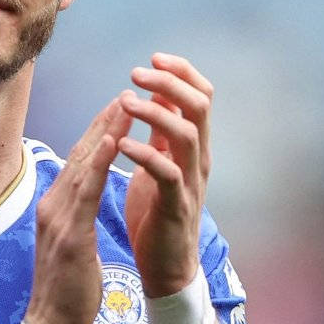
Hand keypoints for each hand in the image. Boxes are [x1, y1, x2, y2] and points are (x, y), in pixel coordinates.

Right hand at [23, 98, 131, 323]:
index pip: (79, 164)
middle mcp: (53, 207)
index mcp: (55, 209)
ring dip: (105, 133)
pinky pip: (87, 194)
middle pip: (80, 156)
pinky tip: (112, 143)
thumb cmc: (68, 291)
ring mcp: (58, 220)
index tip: (117, 109)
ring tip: (125, 105)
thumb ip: (75, 220)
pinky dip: (98, 165)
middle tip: (125, 93)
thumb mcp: (72, 246)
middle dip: (103, 123)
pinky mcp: (70, 236)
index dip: (97, 135)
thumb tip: (83, 204)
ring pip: (83, 166)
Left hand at [119, 53, 212, 296]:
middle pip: (200, 107)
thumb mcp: (159, 162)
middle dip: (170, 83)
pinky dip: (146, 155)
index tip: (155, 57)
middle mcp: (198, 160)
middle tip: (138, 71)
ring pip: (188, 135)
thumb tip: (157, 90)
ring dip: (156, 114)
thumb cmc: (157, 212)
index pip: (200, 96)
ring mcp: (190, 183)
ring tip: (126, 102)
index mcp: (193, 146)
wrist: (166, 266)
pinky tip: (123, 146)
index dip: (181, 73)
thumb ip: (161, 130)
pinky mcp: (176, 206)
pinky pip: (167, 173)